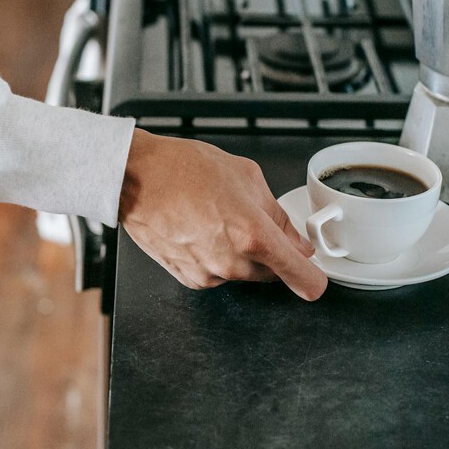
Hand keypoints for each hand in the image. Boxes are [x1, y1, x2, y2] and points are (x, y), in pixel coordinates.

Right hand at [119, 130, 327, 300]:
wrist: (135, 178)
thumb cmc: (183, 170)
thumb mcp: (247, 177)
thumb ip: (279, 216)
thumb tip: (297, 241)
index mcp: (254, 237)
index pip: (304, 279)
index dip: (313, 277)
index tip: (312, 272)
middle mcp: (233, 263)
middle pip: (273, 273)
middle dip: (270, 252)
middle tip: (247, 220)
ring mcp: (209, 274)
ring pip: (244, 273)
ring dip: (241, 254)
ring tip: (216, 218)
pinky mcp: (190, 278)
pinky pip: (218, 274)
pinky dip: (216, 257)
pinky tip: (201, 230)